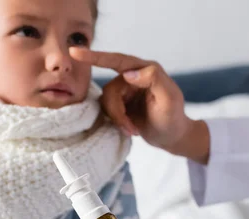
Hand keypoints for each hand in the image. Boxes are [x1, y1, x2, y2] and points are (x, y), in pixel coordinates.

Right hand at [70, 48, 209, 164]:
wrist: (172, 137)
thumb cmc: (174, 117)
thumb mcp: (169, 98)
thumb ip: (153, 79)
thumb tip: (127, 73)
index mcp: (145, 70)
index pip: (117, 60)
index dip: (95, 56)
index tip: (75, 52)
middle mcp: (133, 77)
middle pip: (111, 90)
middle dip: (118, 112)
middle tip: (131, 129)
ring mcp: (125, 91)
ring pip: (107, 101)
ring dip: (118, 119)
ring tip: (132, 130)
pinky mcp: (120, 104)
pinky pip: (107, 110)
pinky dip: (117, 122)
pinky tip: (130, 129)